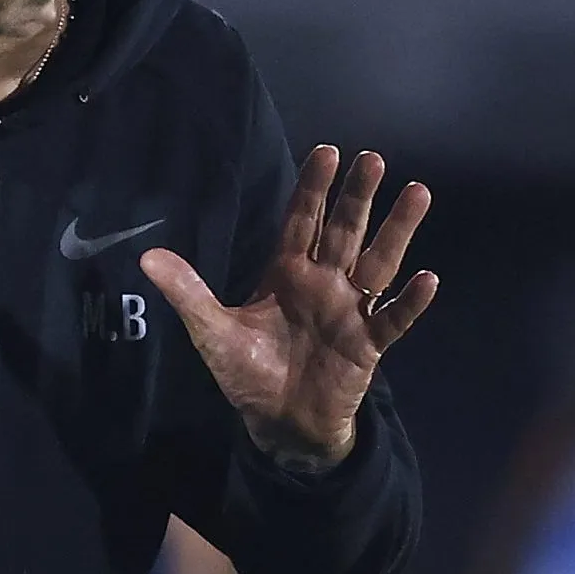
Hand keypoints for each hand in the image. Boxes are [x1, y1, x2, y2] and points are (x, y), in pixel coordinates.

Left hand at [140, 146, 437, 471]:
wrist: (279, 422)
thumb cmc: (247, 371)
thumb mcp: (211, 331)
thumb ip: (187, 292)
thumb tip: (146, 257)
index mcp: (287, 273)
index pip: (302, 221)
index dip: (313, 188)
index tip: (327, 151)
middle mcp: (323, 283)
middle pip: (344, 232)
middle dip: (358, 197)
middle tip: (372, 158)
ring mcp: (350, 311)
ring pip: (378, 264)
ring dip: (396, 231)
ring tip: (417, 192)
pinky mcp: (368, 345)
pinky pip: (393, 319)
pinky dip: (410, 302)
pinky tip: (428, 278)